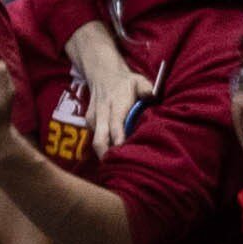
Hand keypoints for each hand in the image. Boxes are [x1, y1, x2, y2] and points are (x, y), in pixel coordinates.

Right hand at [69, 21, 154, 154]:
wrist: (103, 74)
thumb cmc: (126, 82)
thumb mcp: (138, 80)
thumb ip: (146, 88)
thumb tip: (151, 95)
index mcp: (115, 104)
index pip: (115, 125)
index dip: (119, 140)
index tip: (125, 153)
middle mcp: (102, 113)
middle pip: (100, 141)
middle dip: (108, 156)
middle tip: (120, 169)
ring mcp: (94, 119)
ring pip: (97, 142)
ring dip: (107, 154)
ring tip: (120, 165)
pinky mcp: (90, 123)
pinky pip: (97, 139)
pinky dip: (105, 147)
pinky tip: (116, 153)